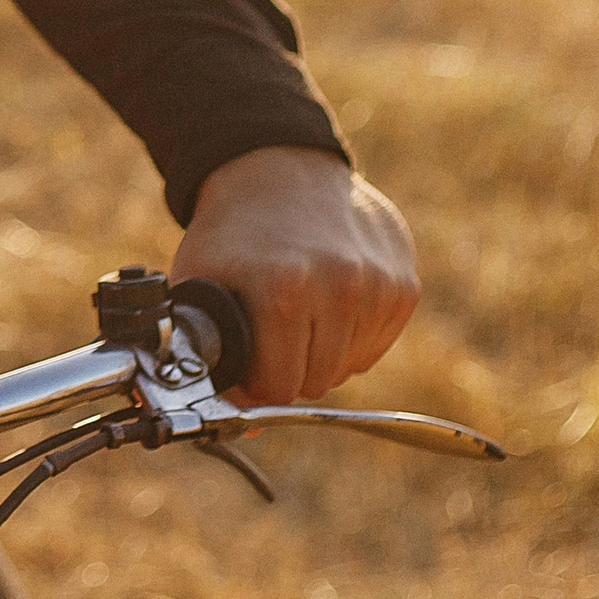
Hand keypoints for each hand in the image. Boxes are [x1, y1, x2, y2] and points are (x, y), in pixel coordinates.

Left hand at [174, 145, 418, 404]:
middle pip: (316, 383)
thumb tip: (238, 429)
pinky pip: (375, 346)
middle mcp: (341, 284)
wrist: (278, 169)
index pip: (279, 388)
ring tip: (297, 307)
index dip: (256, 382)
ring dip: (321, 352)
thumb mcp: (194, 284)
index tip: (246, 359)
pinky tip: (328, 299)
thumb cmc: (231, 234)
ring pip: (348, 368)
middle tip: (269, 329)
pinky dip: (350, 336)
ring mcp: (380, 283)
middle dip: (289, 367)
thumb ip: (201, 356)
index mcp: (284, 287)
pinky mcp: (405, 284)